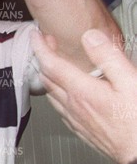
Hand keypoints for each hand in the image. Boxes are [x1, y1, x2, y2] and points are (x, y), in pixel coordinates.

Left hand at [32, 29, 136, 163]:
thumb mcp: (130, 81)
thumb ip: (108, 58)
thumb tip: (90, 38)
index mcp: (82, 91)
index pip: (51, 65)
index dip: (40, 47)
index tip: (36, 35)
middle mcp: (73, 105)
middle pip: (47, 78)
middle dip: (43, 58)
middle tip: (46, 44)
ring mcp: (75, 118)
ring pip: (50, 94)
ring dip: (48, 75)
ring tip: (53, 63)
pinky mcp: (80, 128)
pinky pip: (59, 108)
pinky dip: (55, 93)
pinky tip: (63, 91)